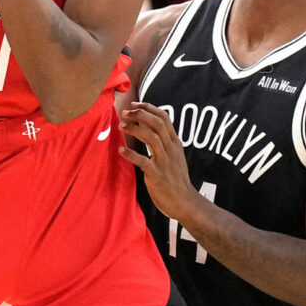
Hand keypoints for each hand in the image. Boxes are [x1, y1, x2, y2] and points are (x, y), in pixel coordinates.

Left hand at [119, 103, 206, 226]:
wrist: (184, 202)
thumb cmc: (176, 179)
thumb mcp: (174, 157)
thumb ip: (163, 143)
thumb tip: (148, 129)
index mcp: (175, 143)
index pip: (164, 118)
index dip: (149, 108)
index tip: (135, 104)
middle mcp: (170, 149)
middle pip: (157, 123)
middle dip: (140, 114)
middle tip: (125, 113)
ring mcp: (164, 161)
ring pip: (151, 137)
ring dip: (135, 129)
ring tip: (121, 126)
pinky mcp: (157, 175)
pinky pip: (143, 161)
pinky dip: (131, 154)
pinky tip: (121, 150)